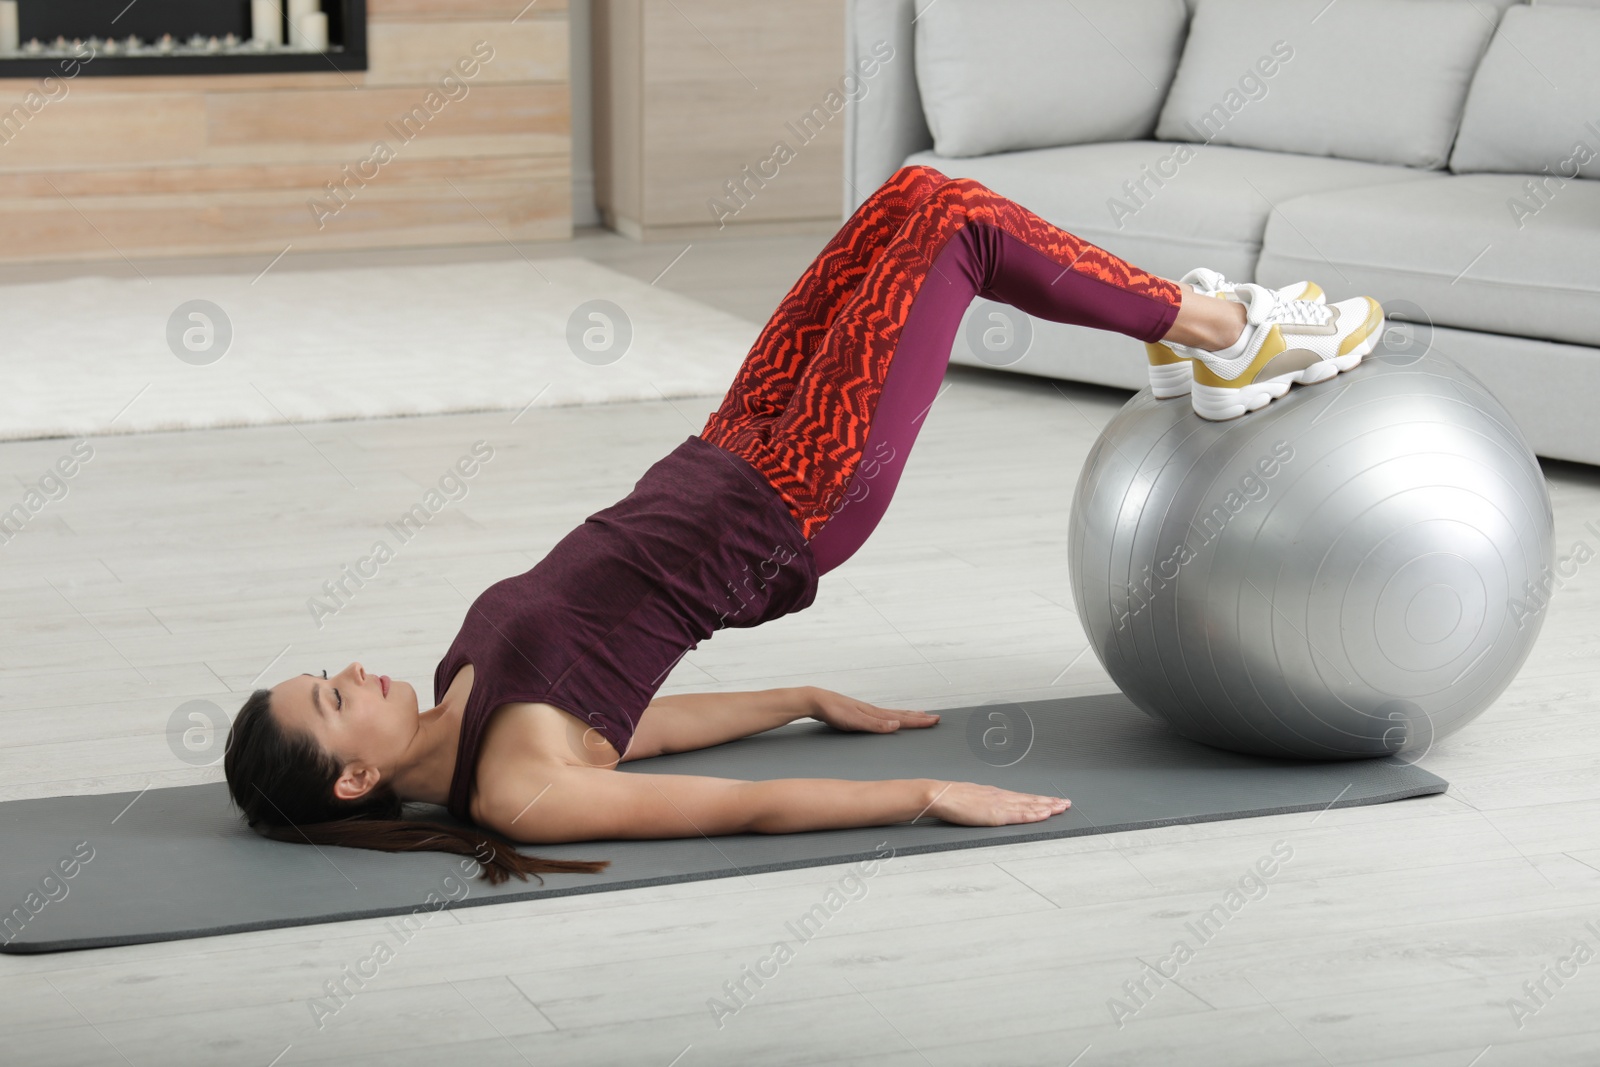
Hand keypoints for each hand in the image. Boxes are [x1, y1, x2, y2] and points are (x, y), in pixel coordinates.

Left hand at [803, 687, 939, 733]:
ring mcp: (867, 711)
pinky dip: (892, 716)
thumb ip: (875, 724)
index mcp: (875, 714)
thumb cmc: (833, 711)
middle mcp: (874, 711)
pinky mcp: (859, 713)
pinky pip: (883, 715)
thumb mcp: (854, 721)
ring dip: (908, 715)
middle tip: (935, 718)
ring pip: (893, 713)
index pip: (902, 718)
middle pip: (901, 714)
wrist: (816, 701)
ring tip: (919, 714)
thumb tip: (897, 724)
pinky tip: (890, 718)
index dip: (919, 720)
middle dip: (918, 717)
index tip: (935, 720)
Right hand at [924, 781, 1069, 826]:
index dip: (1039, 799)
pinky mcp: (996, 814)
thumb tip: (985, 807)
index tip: (1052, 800)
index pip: (1022, 797)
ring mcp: (1000, 804)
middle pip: (1031, 800)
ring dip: (1048, 807)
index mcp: (995, 794)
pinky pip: (1021, 815)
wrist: (940, 795)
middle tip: (1066, 803)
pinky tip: (1046, 813)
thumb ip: (981, 802)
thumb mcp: (970, 798)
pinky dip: (1035, 814)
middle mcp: (1001, 796)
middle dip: (1050, 802)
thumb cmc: (950, 798)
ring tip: (1062, 807)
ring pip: (1030, 805)